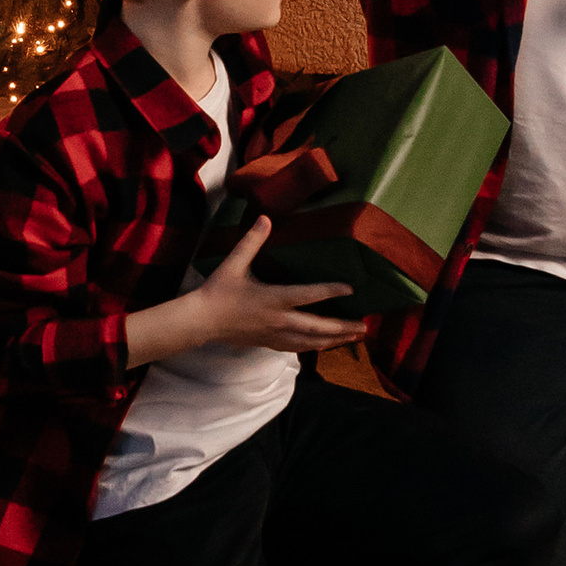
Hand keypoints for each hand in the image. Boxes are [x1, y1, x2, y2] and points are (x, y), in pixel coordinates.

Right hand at [141, 215, 349, 360]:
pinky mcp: (269, 343)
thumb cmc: (217, 291)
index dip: (331, 291)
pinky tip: (326, 345)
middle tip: (363, 326)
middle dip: (343, 327)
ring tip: (354, 337)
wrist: (202, 322)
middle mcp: (279, 320)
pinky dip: (316, 346)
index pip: (308, 295)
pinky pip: (298, 348)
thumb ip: (252, 241)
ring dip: (335, 340)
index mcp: (273, 298)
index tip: (351, 288)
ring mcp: (275, 335)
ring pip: (311, 342)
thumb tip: (265, 218)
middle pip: (318, 327)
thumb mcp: (233, 263)